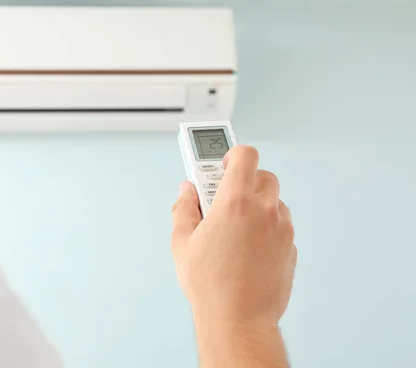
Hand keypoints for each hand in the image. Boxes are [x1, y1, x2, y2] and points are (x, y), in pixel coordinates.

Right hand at [171, 145, 296, 331]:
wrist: (239, 320)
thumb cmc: (210, 285)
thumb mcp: (183, 242)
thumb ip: (184, 209)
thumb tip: (186, 192)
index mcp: (236, 202)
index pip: (246, 155)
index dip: (234, 154)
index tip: (222, 163)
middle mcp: (264, 211)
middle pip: (263, 175)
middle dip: (244, 181)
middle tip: (224, 197)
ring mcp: (282, 229)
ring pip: (275, 201)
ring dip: (258, 204)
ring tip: (236, 226)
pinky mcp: (290, 248)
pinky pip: (281, 225)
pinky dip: (267, 227)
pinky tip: (248, 246)